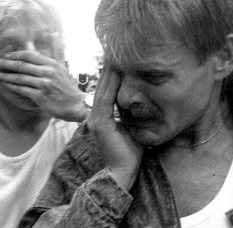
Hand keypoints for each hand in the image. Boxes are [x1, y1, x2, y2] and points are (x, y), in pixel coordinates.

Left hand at [0, 50, 86, 121]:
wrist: (75, 105)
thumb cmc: (65, 88)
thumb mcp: (58, 70)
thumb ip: (42, 59)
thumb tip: (29, 44)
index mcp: (51, 64)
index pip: (29, 55)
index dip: (15, 54)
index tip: (5, 56)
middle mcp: (47, 72)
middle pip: (22, 65)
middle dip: (6, 64)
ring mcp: (44, 84)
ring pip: (20, 78)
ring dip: (6, 76)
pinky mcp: (40, 96)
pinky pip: (22, 90)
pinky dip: (12, 86)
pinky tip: (5, 84)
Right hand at [86, 66, 141, 190]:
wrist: (122, 173)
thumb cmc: (129, 154)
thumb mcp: (130, 130)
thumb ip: (128, 117)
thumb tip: (138, 104)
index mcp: (100, 118)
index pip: (105, 91)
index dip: (111, 74)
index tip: (118, 58)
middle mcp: (94, 117)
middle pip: (101, 87)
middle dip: (108, 68)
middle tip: (114, 49)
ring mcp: (95, 120)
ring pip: (102, 90)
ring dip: (109, 72)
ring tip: (115, 55)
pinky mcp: (100, 124)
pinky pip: (105, 100)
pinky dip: (111, 85)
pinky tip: (116, 72)